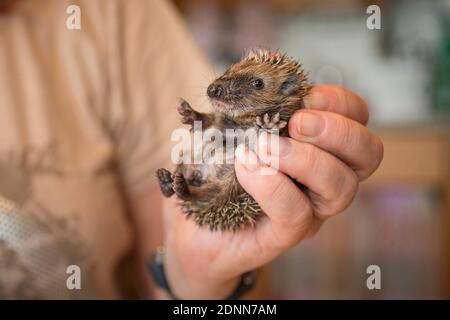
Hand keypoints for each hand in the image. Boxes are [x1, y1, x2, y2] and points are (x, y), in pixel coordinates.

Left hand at [163, 84, 383, 298]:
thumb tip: (263, 64)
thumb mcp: (227, 128)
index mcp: (319, 147)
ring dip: (305, 159)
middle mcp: (324, 180)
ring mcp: (309, 211)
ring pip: (340, 186)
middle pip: (368, 154)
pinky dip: (271, 184)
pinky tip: (245, 166)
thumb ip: (248, 100)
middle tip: (295, 124)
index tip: (306, 97)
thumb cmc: (214, 176)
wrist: (194, 231)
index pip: (358, 119)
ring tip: (265, 147)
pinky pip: (296, 212)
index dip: (341, 103)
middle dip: (337, 131)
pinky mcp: (284, 236)